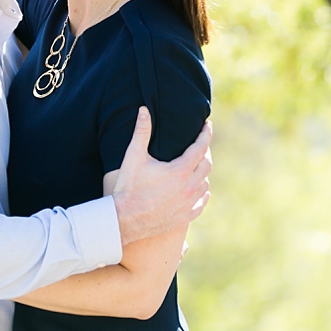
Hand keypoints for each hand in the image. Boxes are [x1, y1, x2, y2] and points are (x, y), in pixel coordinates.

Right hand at [112, 108, 211, 245]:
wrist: (123, 221)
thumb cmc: (128, 187)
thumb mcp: (134, 156)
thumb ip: (142, 131)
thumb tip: (144, 109)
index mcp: (180, 171)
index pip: (201, 147)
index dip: (205, 134)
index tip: (207, 125)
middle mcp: (188, 187)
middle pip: (206, 165)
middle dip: (205, 152)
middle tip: (200, 144)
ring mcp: (187, 204)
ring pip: (205, 184)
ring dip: (202, 173)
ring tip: (197, 165)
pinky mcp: (184, 217)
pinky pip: (201, 203)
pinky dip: (202, 193)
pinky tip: (200, 189)